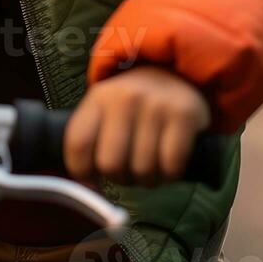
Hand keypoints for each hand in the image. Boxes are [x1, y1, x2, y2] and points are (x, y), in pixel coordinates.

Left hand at [63, 66, 210, 188]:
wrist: (176, 74)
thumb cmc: (134, 105)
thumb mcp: (105, 109)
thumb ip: (91, 140)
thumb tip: (87, 187)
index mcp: (98, 98)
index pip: (78, 143)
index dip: (81, 172)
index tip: (92, 181)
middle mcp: (125, 98)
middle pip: (110, 164)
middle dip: (120, 178)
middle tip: (128, 173)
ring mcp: (156, 105)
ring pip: (142, 170)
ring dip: (147, 180)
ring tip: (149, 168)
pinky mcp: (184, 115)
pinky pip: (171, 166)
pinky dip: (169, 175)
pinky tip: (168, 167)